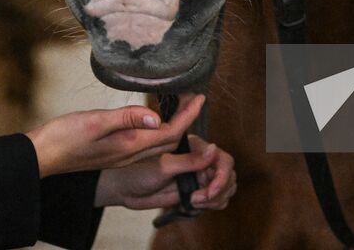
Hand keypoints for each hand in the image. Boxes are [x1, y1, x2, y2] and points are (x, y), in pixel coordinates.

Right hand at [26, 93, 203, 177]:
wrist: (43, 156)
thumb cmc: (64, 137)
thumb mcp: (95, 121)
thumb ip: (126, 118)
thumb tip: (156, 116)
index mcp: (128, 146)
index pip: (169, 133)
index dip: (188, 116)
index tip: (200, 97)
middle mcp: (129, 154)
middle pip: (169, 140)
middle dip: (187, 120)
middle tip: (194, 98)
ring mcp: (122, 155)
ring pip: (158, 143)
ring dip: (174, 126)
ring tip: (181, 106)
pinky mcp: (114, 153)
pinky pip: (146, 144)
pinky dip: (158, 131)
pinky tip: (154, 119)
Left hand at [94, 134, 236, 209]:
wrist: (125, 188)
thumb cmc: (138, 170)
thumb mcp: (163, 166)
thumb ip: (189, 160)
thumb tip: (214, 150)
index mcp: (194, 147)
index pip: (222, 159)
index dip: (221, 176)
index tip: (209, 191)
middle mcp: (199, 160)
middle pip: (227, 174)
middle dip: (219, 190)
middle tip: (198, 199)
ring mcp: (198, 176)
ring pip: (225, 187)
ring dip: (217, 199)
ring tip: (195, 202)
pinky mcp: (194, 190)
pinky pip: (215, 199)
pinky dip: (212, 204)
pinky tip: (195, 205)